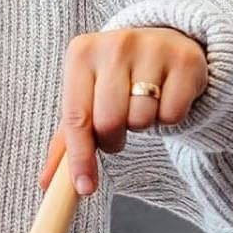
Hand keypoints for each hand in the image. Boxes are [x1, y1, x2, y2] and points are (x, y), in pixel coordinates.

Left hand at [40, 26, 208, 195]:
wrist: (164, 44)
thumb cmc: (118, 78)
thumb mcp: (88, 98)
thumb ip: (67, 140)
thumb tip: (47, 182)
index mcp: (81, 53)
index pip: (76, 117)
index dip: (80, 158)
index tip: (85, 188)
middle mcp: (115, 44)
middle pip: (110, 122)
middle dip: (113, 139)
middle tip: (119, 130)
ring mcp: (152, 48)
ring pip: (142, 119)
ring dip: (143, 125)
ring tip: (143, 104)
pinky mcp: (185, 60)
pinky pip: (173, 114)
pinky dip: (169, 117)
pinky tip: (165, 97)